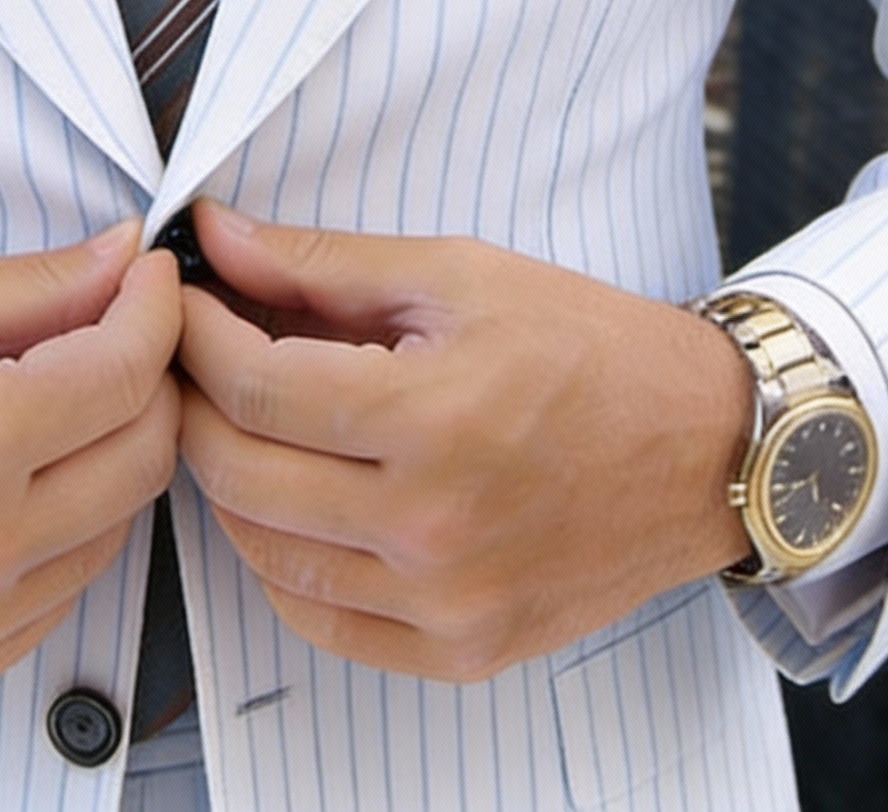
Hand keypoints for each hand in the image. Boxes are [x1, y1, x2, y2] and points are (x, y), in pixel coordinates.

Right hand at [0, 222, 181, 705]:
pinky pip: (61, 592)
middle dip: (148, 380)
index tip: (148, 279)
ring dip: (108, 457)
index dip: (154, 310)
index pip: (126, 373)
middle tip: (115, 333)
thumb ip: (34, 286)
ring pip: (116, 528)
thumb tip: (123, 260)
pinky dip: (62, 530)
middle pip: (145, 457)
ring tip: (50, 408)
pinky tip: (12, 483)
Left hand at [175, 204, 752, 682]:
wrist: (703, 446)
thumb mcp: (457, 274)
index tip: (184, 300)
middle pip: (240, 473)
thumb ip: (323, 263)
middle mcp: (432, 527)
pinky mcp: (460, 650)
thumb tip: (215, 236)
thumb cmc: (587, 346)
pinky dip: (282, 560)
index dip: (195, 334)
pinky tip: (294, 500)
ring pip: (264, 552)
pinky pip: (320, 620)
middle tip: (198, 354)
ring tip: (245, 419)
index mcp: (432, 419)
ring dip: (230, 480)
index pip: (252, 387)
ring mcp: (445, 602)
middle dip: (196, 401)